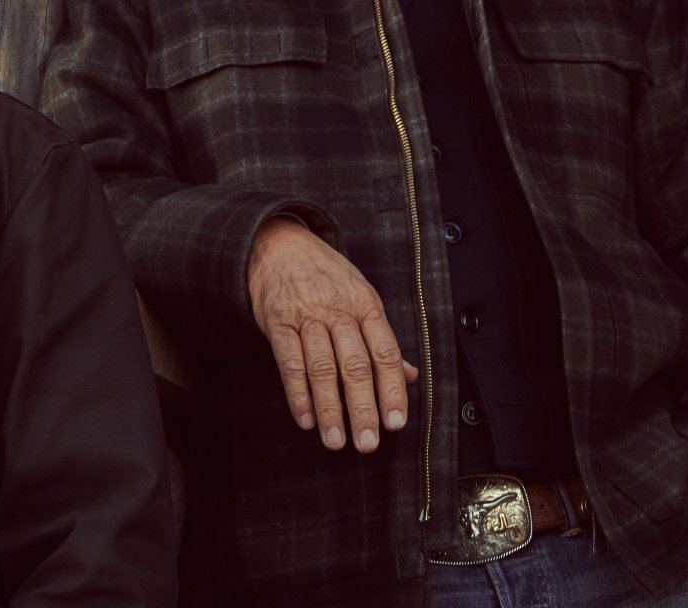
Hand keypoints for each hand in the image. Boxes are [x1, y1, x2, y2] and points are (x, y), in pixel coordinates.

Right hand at [247, 217, 418, 452]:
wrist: (280, 244)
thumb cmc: (326, 276)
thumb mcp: (361, 296)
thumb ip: (382, 338)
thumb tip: (410, 376)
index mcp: (366, 305)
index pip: (385, 353)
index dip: (392, 391)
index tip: (395, 424)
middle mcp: (338, 310)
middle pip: (355, 366)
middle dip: (363, 409)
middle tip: (368, 443)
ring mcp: (306, 315)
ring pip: (322, 368)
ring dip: (330, 409)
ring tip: (336, 440)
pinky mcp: (277, 321)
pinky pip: (289, 363)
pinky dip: (297, 395)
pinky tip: (306, 419)